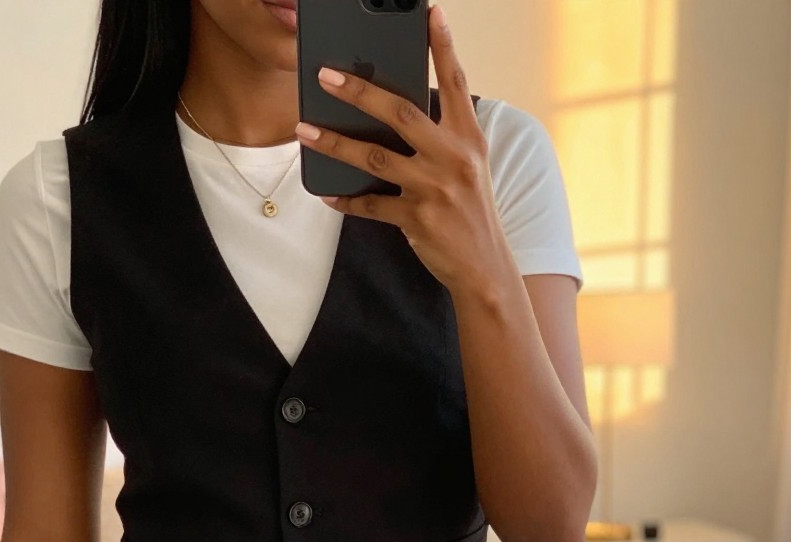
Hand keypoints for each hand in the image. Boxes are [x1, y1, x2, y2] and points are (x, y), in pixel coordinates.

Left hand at [294, 2, 503, 294]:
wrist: (485, 267)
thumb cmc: (470, 212)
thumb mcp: (467, 167)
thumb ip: (439, 138)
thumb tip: (391, 115)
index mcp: (468, 138)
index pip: (455, 82)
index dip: (442, 46)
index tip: (429, 13)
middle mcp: (453, 157)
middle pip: (401, 113)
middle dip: (360, 91)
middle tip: (327, 75)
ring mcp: (435, 188)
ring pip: (375, 158)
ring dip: (335, 143)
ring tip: (305, 129)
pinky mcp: (418, 219)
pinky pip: (371, 206)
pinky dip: (346, 201)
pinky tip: (326, 195)